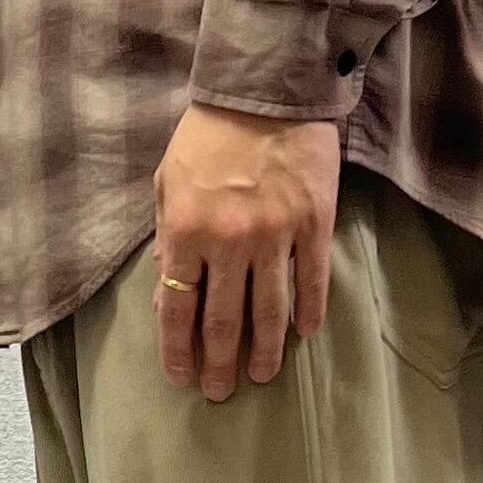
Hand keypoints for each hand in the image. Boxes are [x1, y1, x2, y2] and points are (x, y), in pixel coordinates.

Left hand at [150, 103, 340, 399]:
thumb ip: (168, 239)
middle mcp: (228, 242)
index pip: (177, 307)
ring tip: (262, 377)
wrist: (265, 90)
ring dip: (265, 351)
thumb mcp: (168, 182)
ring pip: (269, 311)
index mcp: (184, 231)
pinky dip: (308, 312)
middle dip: (219, 362)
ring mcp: (275, 236)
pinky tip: (304, 335)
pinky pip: (311, 281)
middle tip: (220, 392)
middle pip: (223, 320)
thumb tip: (169, 291)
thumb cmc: (208, 135)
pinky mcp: (314, 225)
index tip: (180, 378)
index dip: (178, 348)